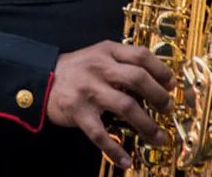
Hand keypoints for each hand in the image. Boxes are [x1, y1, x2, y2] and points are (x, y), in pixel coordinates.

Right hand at [45, 41, 173, 169]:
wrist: (40, 79)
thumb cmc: (75, 69)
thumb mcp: (97, 55)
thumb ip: (121, 62)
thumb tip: (156, 81)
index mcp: (106, 51)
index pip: (141, 55)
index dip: (161, 70)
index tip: (171, 84)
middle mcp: (99, 68)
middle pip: (138, 79)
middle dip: (159, 97)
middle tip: (167, 109)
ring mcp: (88, 89)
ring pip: (126, 106)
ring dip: (147, 125)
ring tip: (158, 137)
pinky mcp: (78, 111)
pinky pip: (100, 134)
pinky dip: (115, 150)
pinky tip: (126, 160)